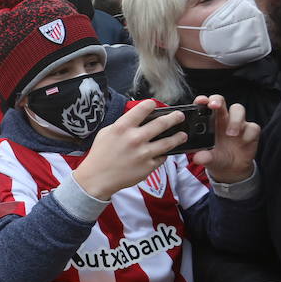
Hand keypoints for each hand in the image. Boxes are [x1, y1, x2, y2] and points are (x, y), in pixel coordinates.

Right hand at [71, 100, 185, 200]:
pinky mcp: (148, 166)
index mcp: (122, 127)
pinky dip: (164, 154)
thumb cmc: (100, 154)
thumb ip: (122, 125)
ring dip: (178, 137)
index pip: (143, 109)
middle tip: (179, 116)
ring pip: (169, 142)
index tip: (154, 105)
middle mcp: (135, 138)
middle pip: (162, 123)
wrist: (97, 177)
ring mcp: (143, 153)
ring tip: (183, 135)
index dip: (151, 104)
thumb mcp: (106, 133)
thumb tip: (137, 119)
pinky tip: (164, 152)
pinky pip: (162, 157)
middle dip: (174, 118)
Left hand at [190, 94, 257, 182]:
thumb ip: (203, 157)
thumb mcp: (208, 159)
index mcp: (208, 122)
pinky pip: (253, 127)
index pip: (204, 106)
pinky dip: (248, 134)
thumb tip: (198, 158)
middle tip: (213, 106)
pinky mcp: (251, 131)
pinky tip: (243, 142)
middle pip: (220, 101)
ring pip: (238, 109)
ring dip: (234, 120)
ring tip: (230, 134)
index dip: (202, 100)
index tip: (200, 101)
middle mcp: (223, 119)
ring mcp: (237, 123)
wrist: (231, 169)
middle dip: (217, 100)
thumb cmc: (216, 158)